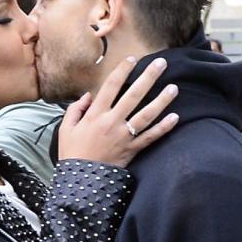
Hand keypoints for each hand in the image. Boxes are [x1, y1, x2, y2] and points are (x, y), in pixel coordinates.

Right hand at [58, 57, 178, 166]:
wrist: (80, 182)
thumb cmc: (72, 154)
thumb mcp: (66, 129)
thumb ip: (75, 109)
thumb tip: (87, 96)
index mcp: (95, 114)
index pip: (111, 86)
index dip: (122, 70)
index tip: (132, 59)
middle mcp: (112, 122)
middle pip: (134, 94)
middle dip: (148, 77)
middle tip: (162, 63)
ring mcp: (124, 136)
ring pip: (146, 114)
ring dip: (162, 100)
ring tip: (174, 88)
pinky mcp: (132, 150)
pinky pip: (150, 137)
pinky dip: (163, 128)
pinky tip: (175, 117)